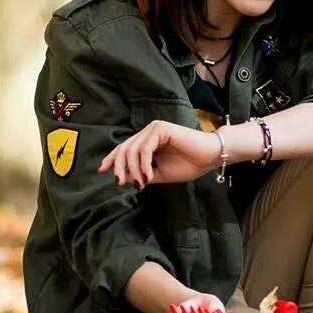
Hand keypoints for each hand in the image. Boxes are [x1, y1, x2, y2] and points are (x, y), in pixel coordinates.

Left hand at [98, 121, 220, 187]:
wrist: (210, 157)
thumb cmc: (190, 164)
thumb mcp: (160, 174)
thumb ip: (142, 175)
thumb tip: (123, 179)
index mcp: (147, 140)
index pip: (123, 148)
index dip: (111, 159)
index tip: (102, 171)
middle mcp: (149, 132)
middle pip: (123, 149)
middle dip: (119, 168)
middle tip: (121, 184)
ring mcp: (154, 128)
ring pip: (132, 150)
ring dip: (133, 170)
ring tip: (141, 183)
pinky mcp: (161, 129)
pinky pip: (144, 149)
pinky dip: (143, 165)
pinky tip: (148, 176)